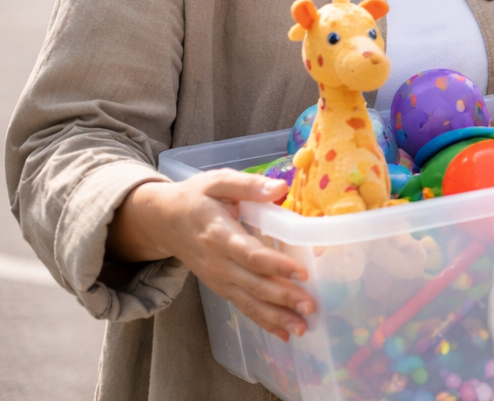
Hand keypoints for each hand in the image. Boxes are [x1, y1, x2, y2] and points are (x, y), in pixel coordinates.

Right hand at [106, 171, 313, 339]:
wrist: (162, 221)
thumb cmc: (195, 198)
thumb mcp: (218, 181)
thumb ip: (248, 185)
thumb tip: (280, 187)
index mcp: (220, 234)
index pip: (250, 254)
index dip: (275, 265)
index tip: (301, 273)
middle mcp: (218, 262)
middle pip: (253, 284)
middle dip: (282, 298)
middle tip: (310, 306)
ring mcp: (218, 278)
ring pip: (248, 301)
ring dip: (276, 316)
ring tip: (302, 327)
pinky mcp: (220, 287)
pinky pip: (242, 306)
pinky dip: (262, 321)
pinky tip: (283, 333)